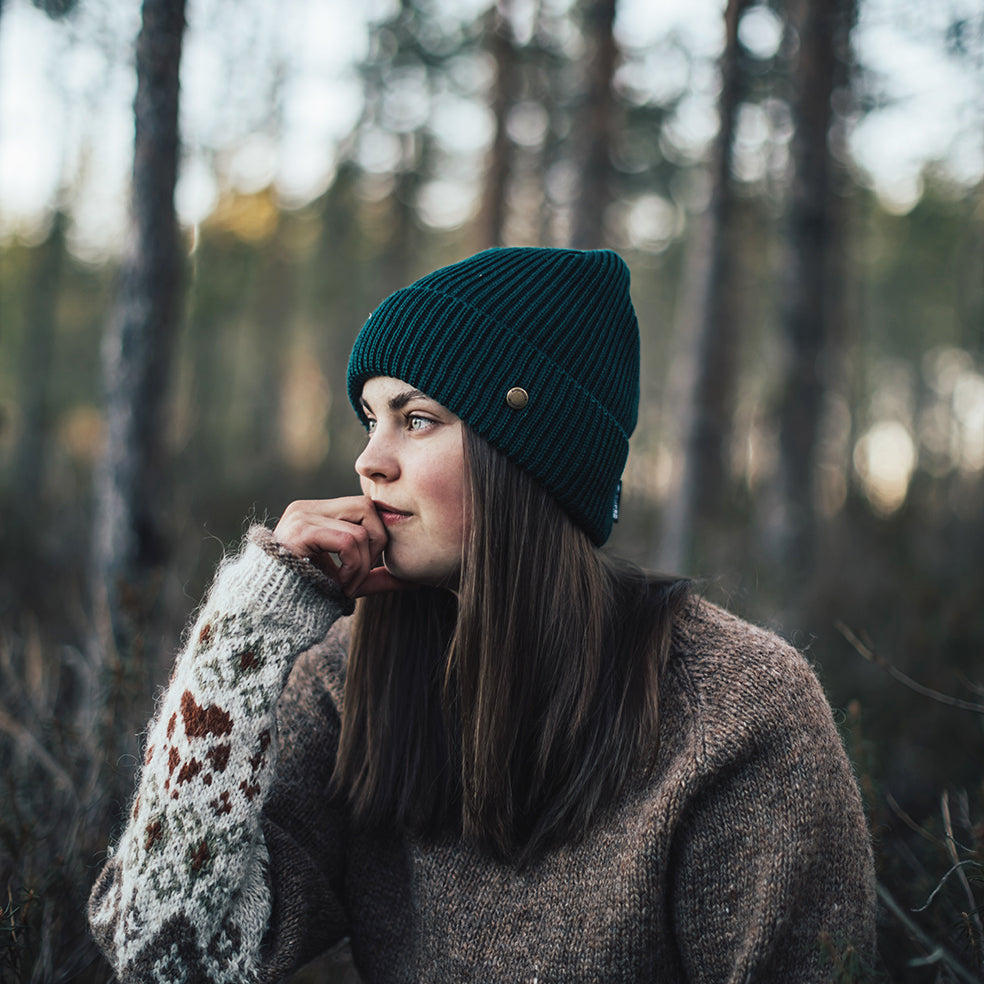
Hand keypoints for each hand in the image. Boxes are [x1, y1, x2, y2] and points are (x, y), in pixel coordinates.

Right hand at [273, 497, 412, 596]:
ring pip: (362, 528)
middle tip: (360, 577)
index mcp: (315, 514)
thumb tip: (416, 579)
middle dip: (376, 546)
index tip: (366, 571)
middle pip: (369, 508)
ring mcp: (302, 517)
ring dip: (363, 564)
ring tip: (346, 586)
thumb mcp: (346, 582)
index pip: (366, 508)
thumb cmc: (302, 600)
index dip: (376, 538)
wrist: (263, 618)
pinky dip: (353, 568)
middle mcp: (307, 509)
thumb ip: (375, 576)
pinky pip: (349, 541)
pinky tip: (338, 586)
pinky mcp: (301, 531)